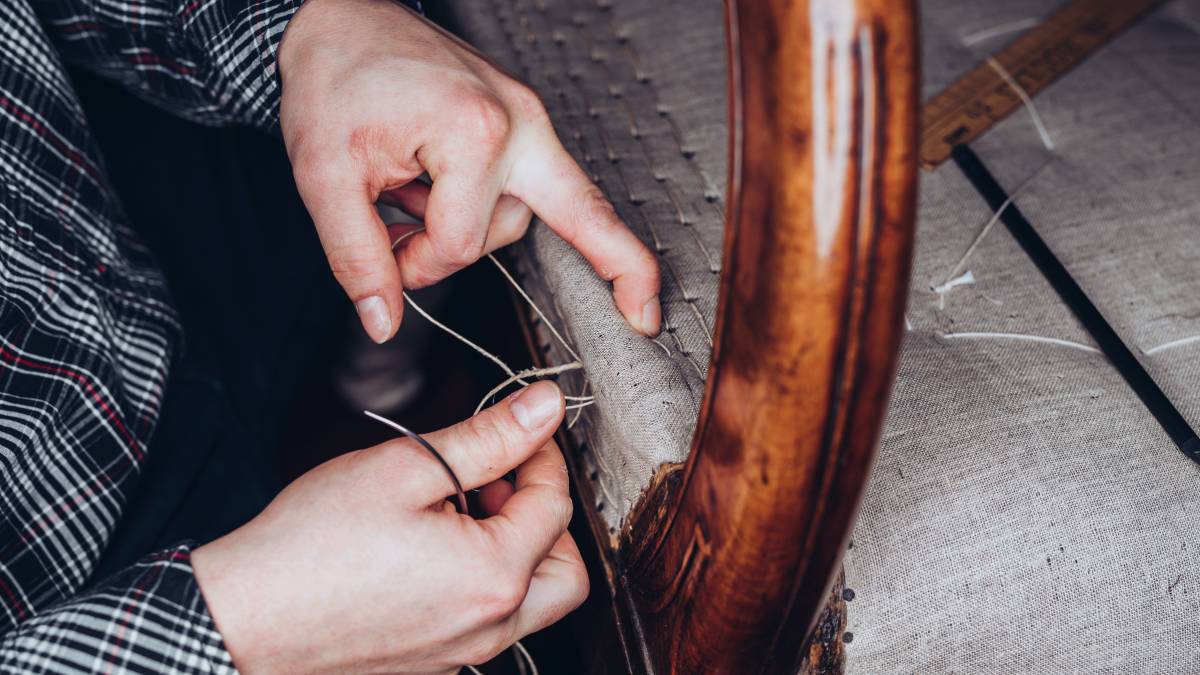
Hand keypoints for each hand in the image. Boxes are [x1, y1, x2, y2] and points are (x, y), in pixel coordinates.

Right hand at [192, 382, 587, 673]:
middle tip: (501, 480)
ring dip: (518, 550)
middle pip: (566, 570)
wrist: (243, 618)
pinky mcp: (435, 665)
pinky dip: (482, 580)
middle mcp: (490, 628)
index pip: (555, 506)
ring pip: (532, 602)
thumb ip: (489, 438)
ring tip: (459, 511)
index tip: (517, 430)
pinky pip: (487, 621)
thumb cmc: (313, 544)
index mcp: (494, 578)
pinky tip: (431, 547)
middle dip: (547, 516)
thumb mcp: (408, 468)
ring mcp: (463, 655)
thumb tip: (544, 407)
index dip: (542, 455)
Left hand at [278, 0, 660, 342]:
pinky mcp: (523, 117)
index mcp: (476, 133)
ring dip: (470, 225)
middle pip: (552, 223)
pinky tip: (441, 193)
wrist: (338, 18)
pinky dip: (488, 204)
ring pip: (526, 213)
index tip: (384, 252)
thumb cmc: (334, 83)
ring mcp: (530, 116)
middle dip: (535, 257)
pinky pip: (530, 183)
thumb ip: (357, 259)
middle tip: (592, 297)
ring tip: (412, 195)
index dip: (416, 265)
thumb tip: (383, 324)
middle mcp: (522, 122)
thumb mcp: (325, 177)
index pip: (462, 245)